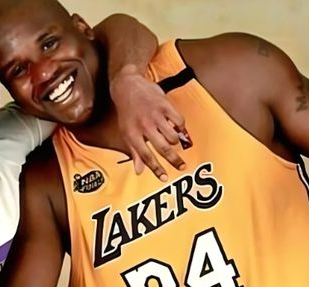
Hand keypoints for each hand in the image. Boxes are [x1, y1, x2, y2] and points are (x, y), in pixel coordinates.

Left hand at [110, 64, 191, 178]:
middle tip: (182, 167)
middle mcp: (144, 126)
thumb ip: (134, 152)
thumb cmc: (127, 112)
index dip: (156, 169)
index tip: (165, 178)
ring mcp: (155, 115)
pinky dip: (180, 127)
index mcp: (132, 135)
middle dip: (174, 160)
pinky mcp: (165, 105)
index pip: (146, 156)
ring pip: (172, 136)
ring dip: (174, 141)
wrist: (128, 86)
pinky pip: (179, 121)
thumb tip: (139, 171)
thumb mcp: (126, 132)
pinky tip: (176, 127)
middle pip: (163, 148)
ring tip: (172, 140)